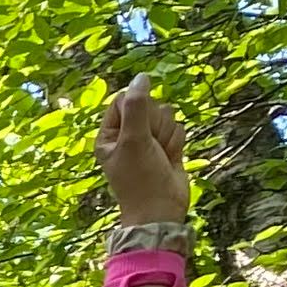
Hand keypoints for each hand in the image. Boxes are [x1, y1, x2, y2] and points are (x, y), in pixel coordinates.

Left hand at [99, 80, 191, 227]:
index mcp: (109, 134)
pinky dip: (176, 142)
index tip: (138, 131)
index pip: (125, 99)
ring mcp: (148, 139)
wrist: (161, 209)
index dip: (138, 109)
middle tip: (150, 147)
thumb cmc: (140, 179)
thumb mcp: (134, 140)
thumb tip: (141, 76)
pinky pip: (177, 127)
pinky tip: (170, 159)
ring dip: (166, 135)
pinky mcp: (167, 144)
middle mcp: (127, 134)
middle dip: (155, 125)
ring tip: (159, 156)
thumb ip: (137, 106)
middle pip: (149, 104)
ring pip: (166, 114)